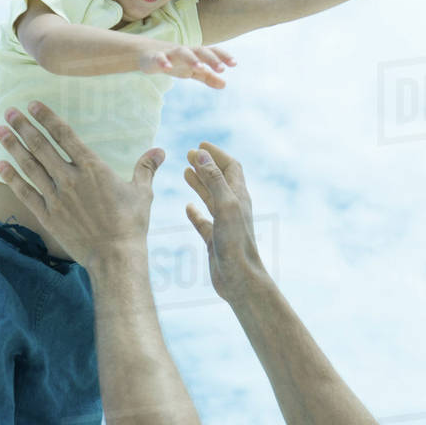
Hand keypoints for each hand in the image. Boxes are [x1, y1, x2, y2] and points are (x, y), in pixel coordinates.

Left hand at [0, 102, 161, 265]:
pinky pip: (25, 193)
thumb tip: (160, 150)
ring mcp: (56, 197)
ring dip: (13, 146)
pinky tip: (0, 165)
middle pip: (42, 146)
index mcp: (92, 168)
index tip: (33, 104)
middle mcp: (70, 178)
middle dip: (24, 126)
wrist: (115, 256)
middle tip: (9, 112)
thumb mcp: (142, 192)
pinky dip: (11, 177)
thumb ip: (146, 168)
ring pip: (29, 166)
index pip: (64, 135)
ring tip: (0, 131)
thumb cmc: (131, 224)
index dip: (47, 117)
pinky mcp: (48, 216)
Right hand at [135, 37, 236, 89]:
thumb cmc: (173, 60)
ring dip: (191, 59)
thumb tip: (225, 84)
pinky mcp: (154, 58)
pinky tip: (167, 68)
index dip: (222, 56)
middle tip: (222, 69)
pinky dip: (163, 61)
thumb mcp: (191, 70)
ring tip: (200, 67)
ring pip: (182, 52)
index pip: (211, 52)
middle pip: (199, 51)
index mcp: (194, 54)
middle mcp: (184, 51)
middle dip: (211, 59)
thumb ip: (207, 76)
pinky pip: (159, 58)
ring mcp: (169, 53)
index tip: (234, 64)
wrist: (145, 53)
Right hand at [183, 143, 264, 300]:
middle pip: (220, 179)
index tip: (199, 145)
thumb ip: (214, 178)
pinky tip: (187, 208)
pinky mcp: (215, 240)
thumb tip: (201, 152)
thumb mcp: (225, 205)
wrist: (240, 279)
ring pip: (211, 198)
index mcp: (239, 197)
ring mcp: (224, 224)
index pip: (231, 167)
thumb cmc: (236, 243)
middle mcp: (233, 208)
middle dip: (205, 165)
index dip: (216, 154)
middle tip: (188, 154)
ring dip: (199, 183)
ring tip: (185, 172)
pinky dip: (195, 212)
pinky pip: (204, 222)